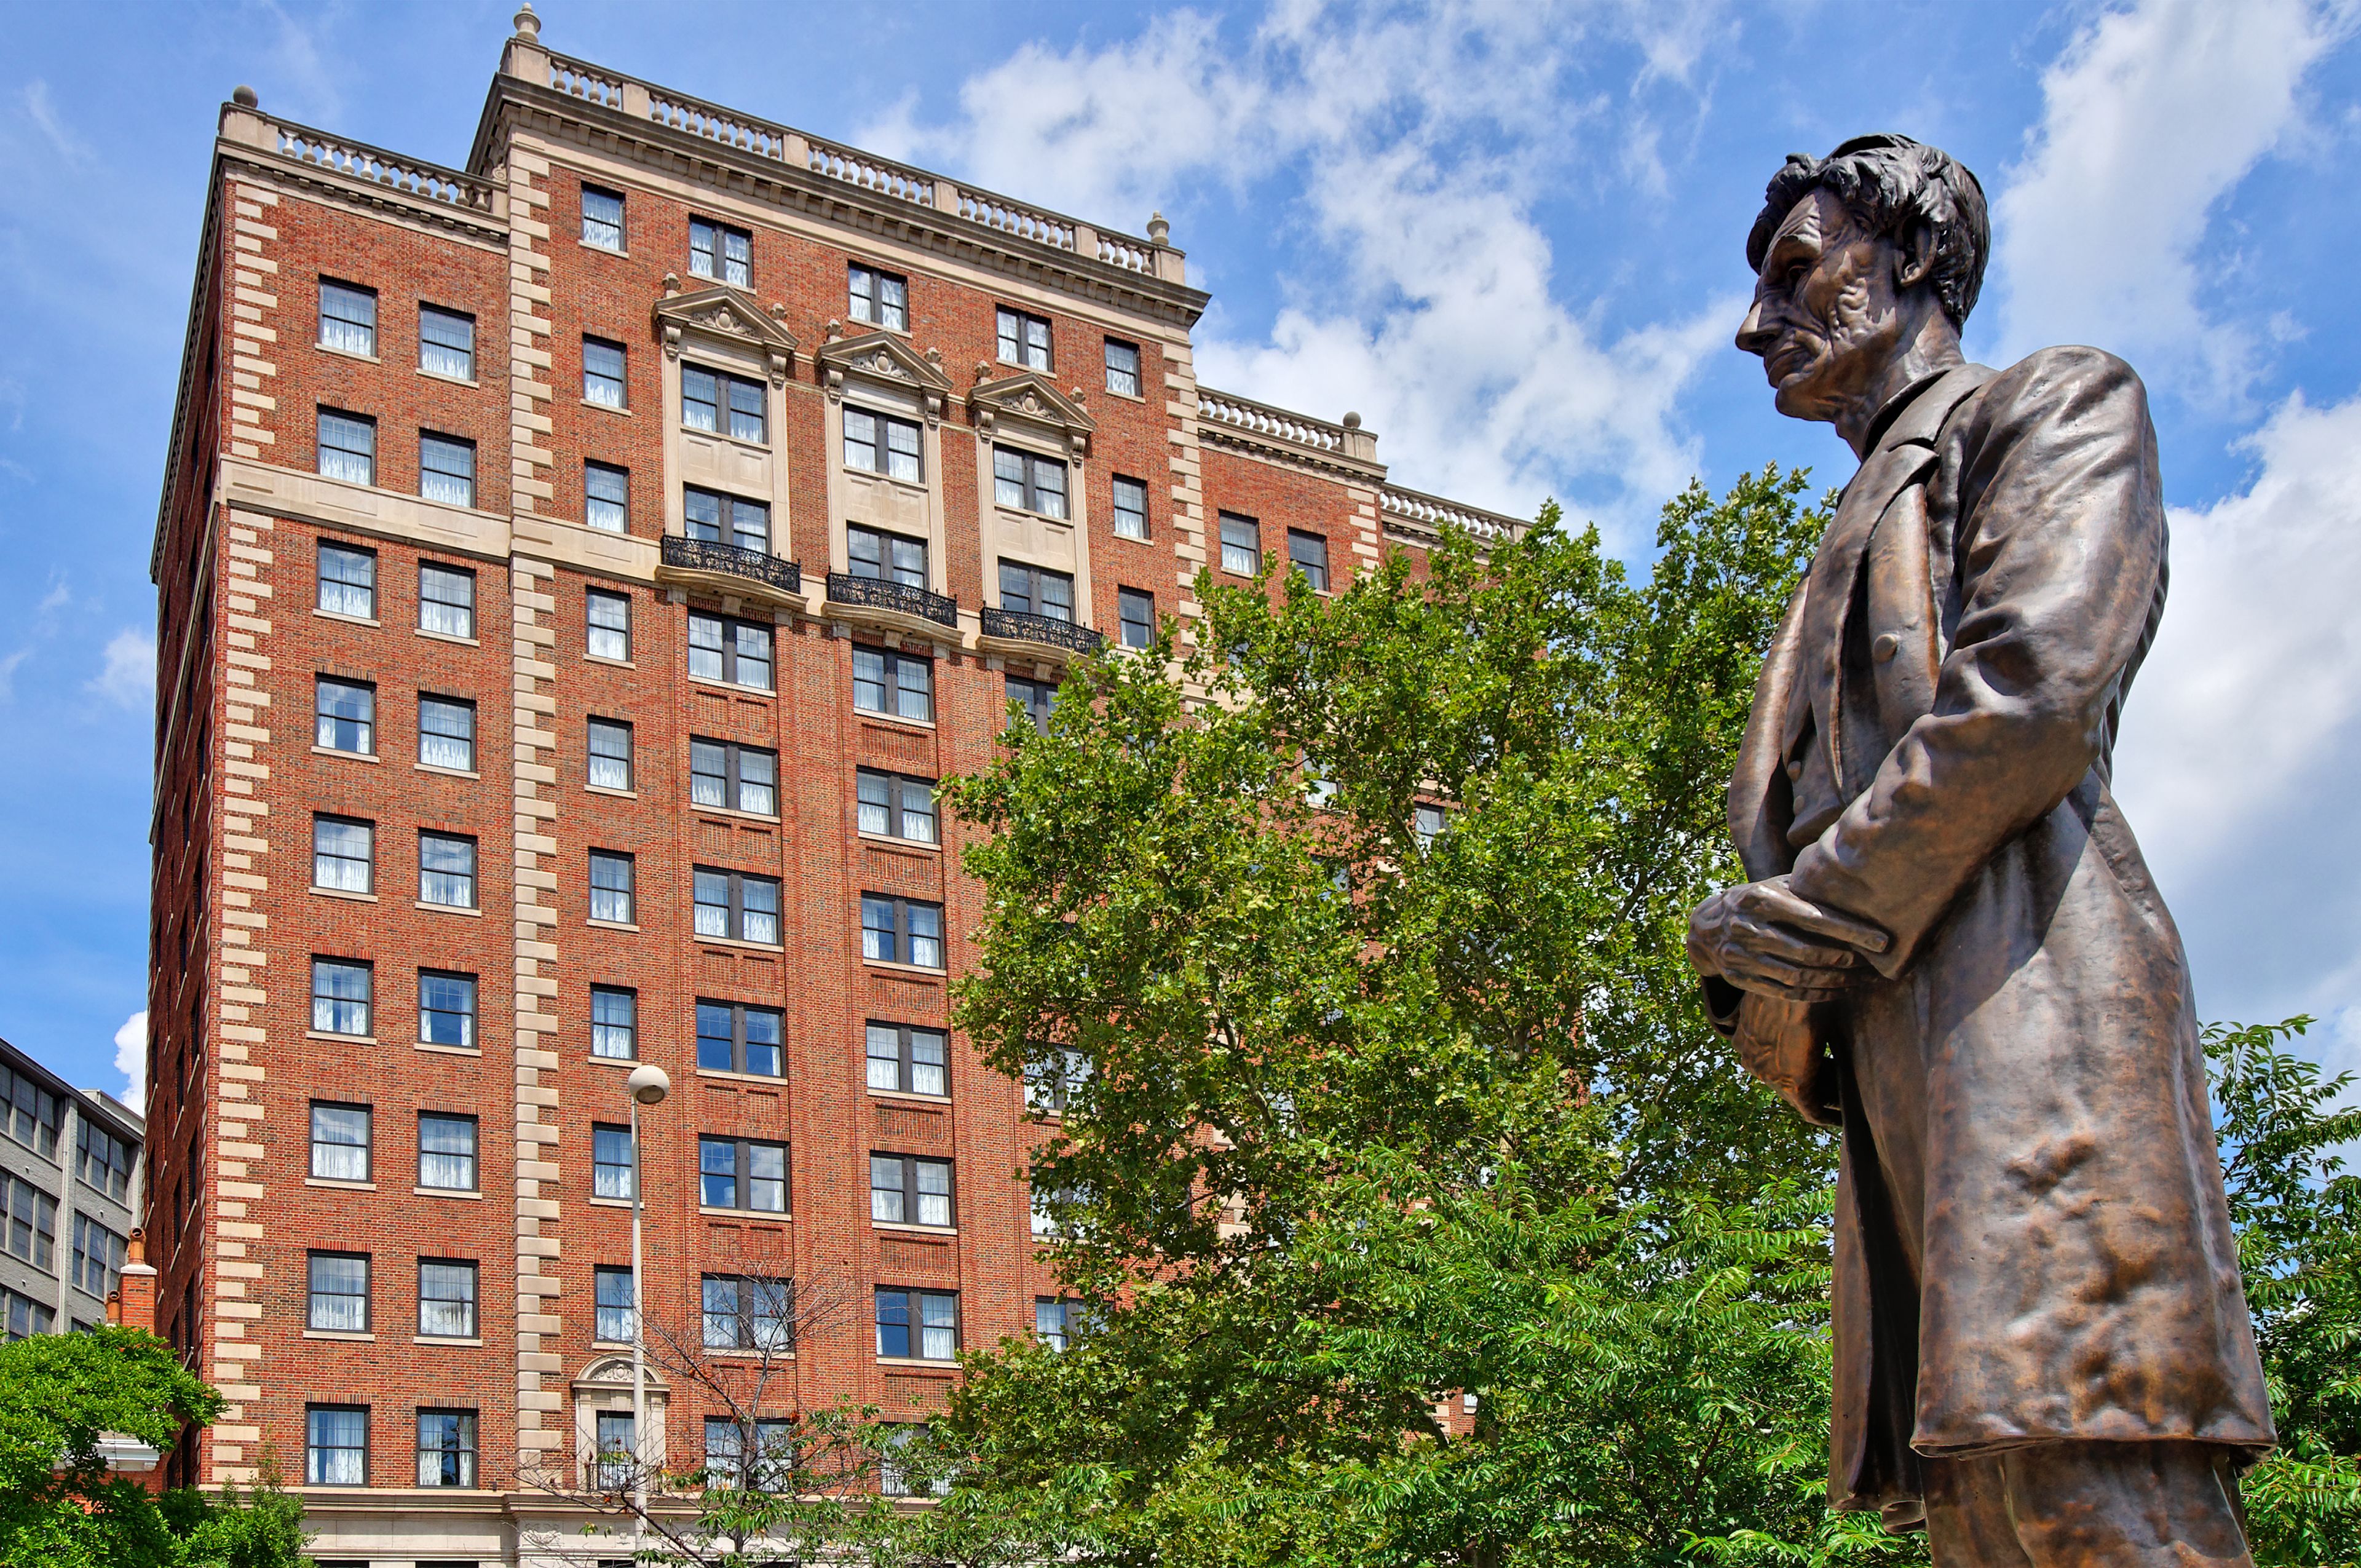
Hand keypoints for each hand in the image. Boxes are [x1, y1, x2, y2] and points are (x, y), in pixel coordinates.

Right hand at [1686, 876, 1889, 1001]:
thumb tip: (1859, 881)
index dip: (1851, 931)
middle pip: (1808, 951)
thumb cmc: (1756, 901)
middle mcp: (1748, 928)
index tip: (1883, 941)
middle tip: (1878, 964)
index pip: (1814, 918)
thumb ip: (1806, 887)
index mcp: (1760, 898)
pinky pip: (1787, 992)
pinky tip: (1840, 990)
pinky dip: (1818, 994)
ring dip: (1837, 981)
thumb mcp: (1774, 885)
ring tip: (1864, 980)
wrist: (1706, 928)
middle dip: (1848, 960)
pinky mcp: (1741, 980)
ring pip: (1799, 975)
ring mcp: (1741, 957)